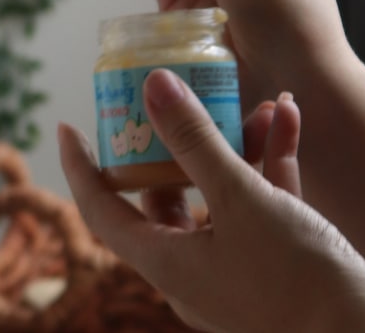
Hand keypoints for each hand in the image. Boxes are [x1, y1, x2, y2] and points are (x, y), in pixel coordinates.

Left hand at [59, 69, 364, 332]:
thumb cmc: (297, 279)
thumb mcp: (239, 199)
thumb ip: (195, 140)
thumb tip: (152, 85)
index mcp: (164, 264)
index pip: (100, 209)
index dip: (81, 167)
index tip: (68, 127)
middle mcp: (193, 271)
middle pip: (164, 197)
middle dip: (174, 144)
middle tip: (171, 100)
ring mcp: (236, 272)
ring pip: (220, 196)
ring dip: (235, 146)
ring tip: (255, 100)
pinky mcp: (278, 269)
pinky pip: (262, 207)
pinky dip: (270, 166)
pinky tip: (288, 120)